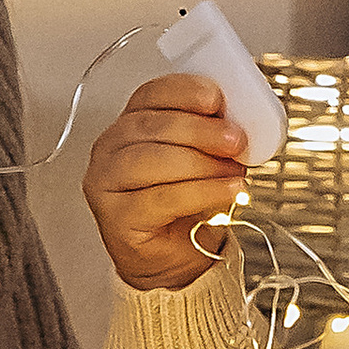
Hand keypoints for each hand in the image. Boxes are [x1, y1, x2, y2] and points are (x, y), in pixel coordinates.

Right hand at [84, 76, 248, 290]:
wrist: (174, 256)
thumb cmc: (185, 203)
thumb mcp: (203, 157)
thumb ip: (212, 133)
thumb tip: (242, 119)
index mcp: (131, 124)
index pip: (150, 95)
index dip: (184, 92)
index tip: (217, 99)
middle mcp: (111, 149)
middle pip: (150, 126)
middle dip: (200, 130)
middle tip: (235, 139)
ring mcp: (106, 183)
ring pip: (150, 160)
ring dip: (201, 162)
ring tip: (233, 171)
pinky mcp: (116, 217)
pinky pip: (160, 198)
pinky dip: (200, 191)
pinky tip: (226, 190)